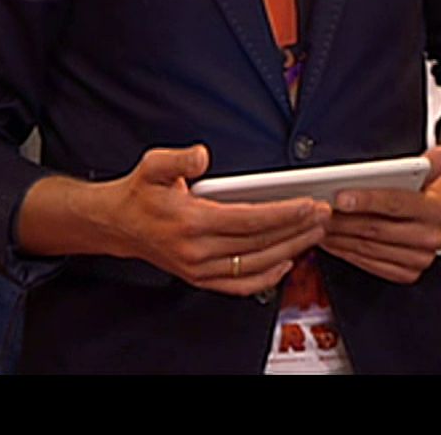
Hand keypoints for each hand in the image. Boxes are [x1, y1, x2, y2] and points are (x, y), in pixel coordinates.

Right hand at [104, 144, 330, 296]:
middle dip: (297, 230)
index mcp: (192, 222)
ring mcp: (199, 268)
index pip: (250, 220)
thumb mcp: (153, 166)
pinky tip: (285, 264)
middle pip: (260, 244)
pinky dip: (266, 278)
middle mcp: (198, 250)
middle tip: (323, 216)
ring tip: (313, 234)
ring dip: (290, 250)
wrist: (117, 225)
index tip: (308, 204)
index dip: (283, 213)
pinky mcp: (199, 278)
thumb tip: (201, 156)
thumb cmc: (140, 194)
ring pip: (256, 265)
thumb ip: (179, 160)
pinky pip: (240, 285)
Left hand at [322, 147, 440, 283]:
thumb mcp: (428, 177)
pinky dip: (346, 252)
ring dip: (340, 237)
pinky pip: (370, 264)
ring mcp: (419, 259)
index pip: (396, 203)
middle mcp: (430, 237)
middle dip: (344, 220)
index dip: (367, 200)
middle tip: (320, 211)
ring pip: (369, 248)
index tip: (340, 197)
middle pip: (377, 228)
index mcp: (436, 210)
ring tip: (320, 224)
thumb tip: (439, 153)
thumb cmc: (426, 196)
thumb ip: (428, 165)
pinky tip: (332, 241)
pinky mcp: (407, 273)